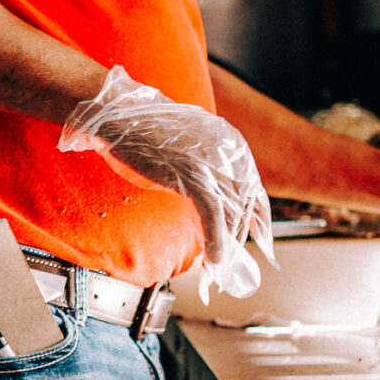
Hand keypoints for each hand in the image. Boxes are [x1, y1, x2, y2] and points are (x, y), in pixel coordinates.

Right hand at [60, 67, 273, 297]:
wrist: (119, 113)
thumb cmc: (146, 129)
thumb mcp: (189, 143)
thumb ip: (206, 165)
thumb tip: (212, 194)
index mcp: (230, 142)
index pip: (253, 188)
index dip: (259, 217)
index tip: (260, 237)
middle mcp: (228, 152)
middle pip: (244, 205)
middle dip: (238, 237)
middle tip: (230, 258)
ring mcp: (211, 163)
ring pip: (231, 214)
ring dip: (228, 245)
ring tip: (220, 266)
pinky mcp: (192, 175)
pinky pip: (213, 216)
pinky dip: (216, 241)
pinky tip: (214, 258)